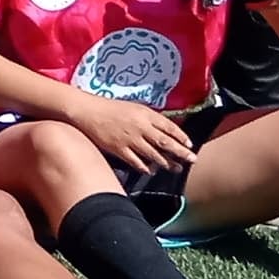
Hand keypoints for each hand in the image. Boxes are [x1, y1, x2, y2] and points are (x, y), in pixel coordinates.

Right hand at [65, 95, 193, 174]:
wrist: (86, 111)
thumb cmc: (110, 108)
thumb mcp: (134, 107)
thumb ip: (149, 118)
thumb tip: (164, 130)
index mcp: (145, 114)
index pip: (169, 127)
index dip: (181, 137)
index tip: (189, 144)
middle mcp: (141, 127)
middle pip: (166, 143)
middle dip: (181, 153)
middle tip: (192, 160)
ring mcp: (130, 139)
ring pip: (154, 154)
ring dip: (166, 163)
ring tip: (175, 168)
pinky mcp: (118, 149)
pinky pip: (136, 162)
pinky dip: (145, 167)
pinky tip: (151, 171)